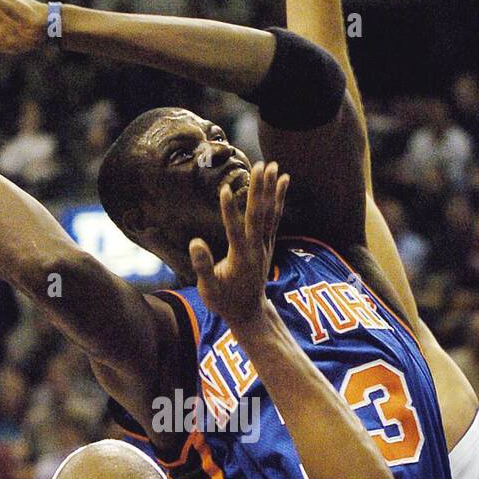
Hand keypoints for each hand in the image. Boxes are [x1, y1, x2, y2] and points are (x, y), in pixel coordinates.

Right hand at [189, 161, 287, 330]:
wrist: (249, 312)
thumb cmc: (224, 302)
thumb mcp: (209, 290)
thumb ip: (203, 266)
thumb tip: (195, 242)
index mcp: (240, 258)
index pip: (234, 230)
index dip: (228, 210)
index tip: (224, 188)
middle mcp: (257, 248)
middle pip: (257, 215)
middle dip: (259, 190)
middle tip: (260, 166)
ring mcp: (265, 245)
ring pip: (269, 213)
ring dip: (271, 189)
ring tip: (273, 166)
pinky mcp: (268, 243)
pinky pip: (275, 217)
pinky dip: (279, 199)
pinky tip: (283, 180)